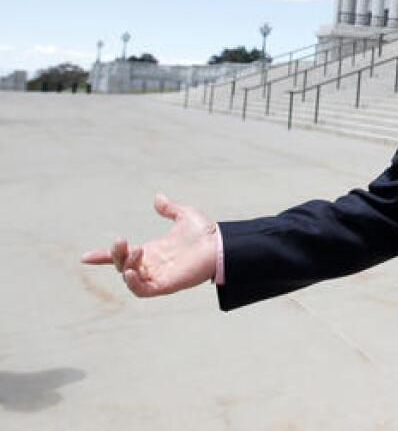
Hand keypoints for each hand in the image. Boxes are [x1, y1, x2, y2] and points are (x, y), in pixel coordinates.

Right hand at [80, 194, 218, 297]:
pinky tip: (132, 272)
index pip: (123, 256)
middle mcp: (152, 265)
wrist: (222, 244)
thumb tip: (158, 198)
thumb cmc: (206, 233)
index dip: (103, 257)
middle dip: (115, 255)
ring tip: (137, 251)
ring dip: (126, 265)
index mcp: (152, 251)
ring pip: (129, 277)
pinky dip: (133, 284)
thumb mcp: (185, 216)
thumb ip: (170, 209)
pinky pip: (142, 291)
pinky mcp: (166, 285)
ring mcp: (158, 276)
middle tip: (122, 241)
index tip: (85, 257)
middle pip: (122, 265)